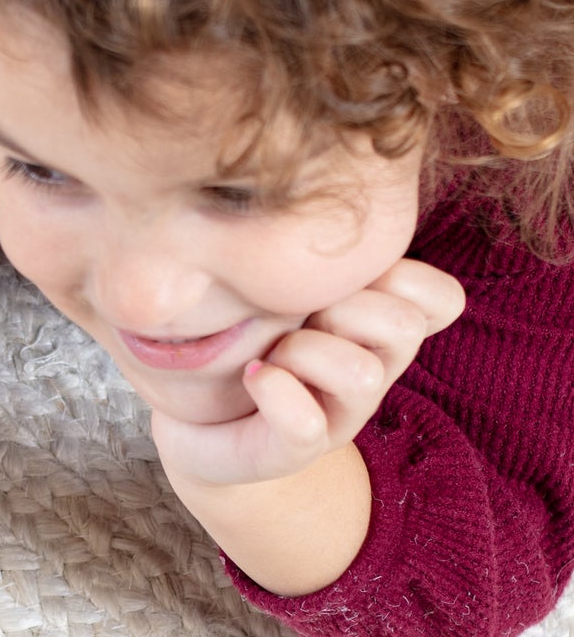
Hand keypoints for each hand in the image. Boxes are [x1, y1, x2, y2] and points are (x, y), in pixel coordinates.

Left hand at [150, 258, 465, 486]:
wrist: (195, 423)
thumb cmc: (243, 337)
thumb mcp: (284, 285)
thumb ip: (313, 250)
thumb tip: (321, 184)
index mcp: (378, 326)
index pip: (442, 299)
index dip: (403, 278)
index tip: (339, 278)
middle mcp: (371, 370)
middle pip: (403, 326)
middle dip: (343, 308)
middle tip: (294, 316)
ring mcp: (339, 417)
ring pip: (361, 375)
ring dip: (304, 353)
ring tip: (268, 355)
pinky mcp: (294, 452)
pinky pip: (306, 424)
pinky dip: (274, 392)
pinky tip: (252, 376)